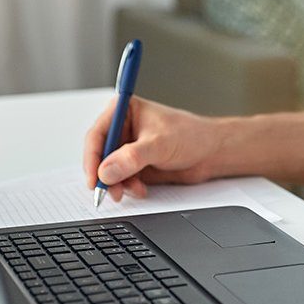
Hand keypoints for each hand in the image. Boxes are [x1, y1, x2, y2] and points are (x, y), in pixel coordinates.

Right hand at [82, 95, 222, 201]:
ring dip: (118, 183)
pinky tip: (141, 189)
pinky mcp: (134, 163)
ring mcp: (128, 147)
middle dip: (105, 175)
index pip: (97, 134)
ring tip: (133, 190)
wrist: (211, 152)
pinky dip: (127, 187)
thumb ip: (132, 158)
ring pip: (109, 170)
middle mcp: (123, 127)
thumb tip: (105, 171)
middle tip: (109, 192)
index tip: (94, 179)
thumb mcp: (160, 145)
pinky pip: (120, 179)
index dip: (92, 158)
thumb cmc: (191, 135)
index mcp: (125, 110)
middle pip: (100, 155)